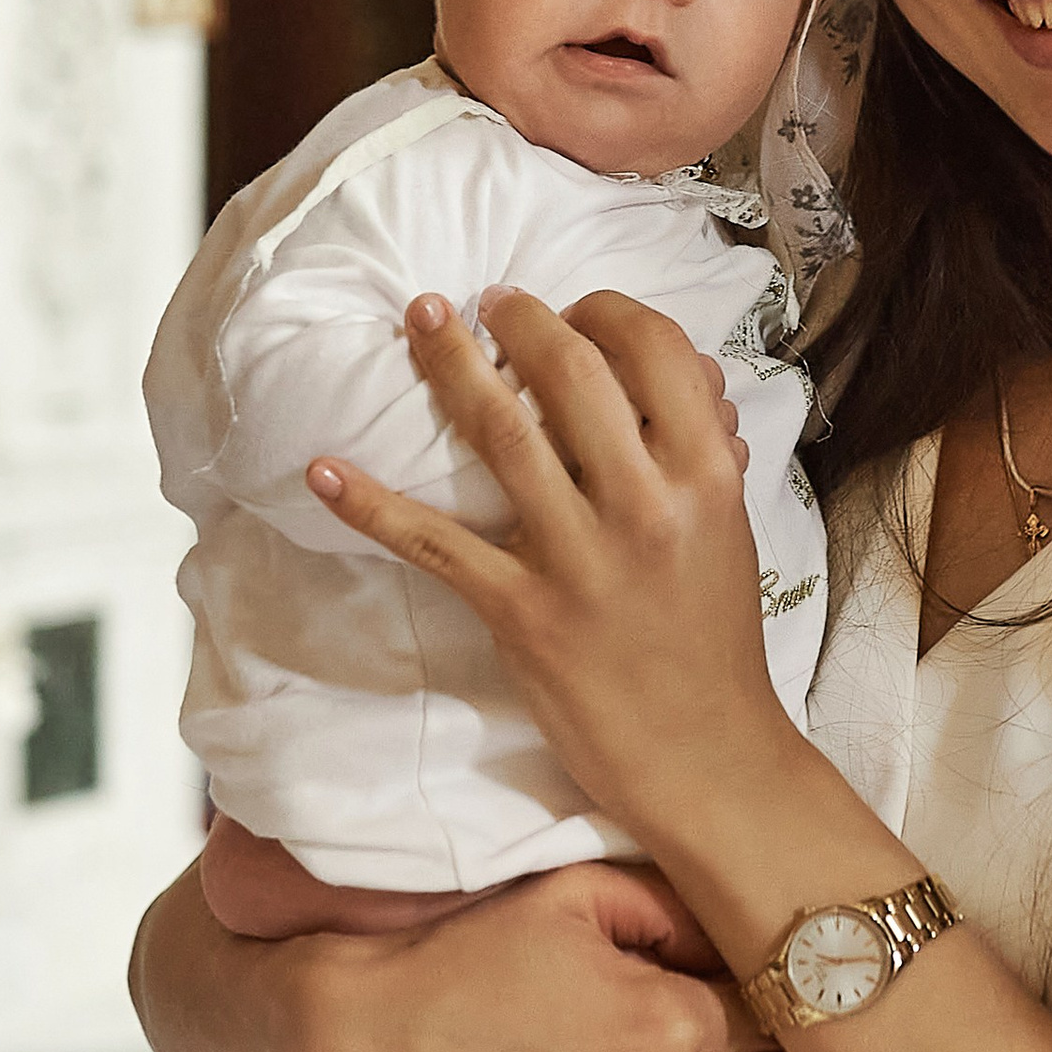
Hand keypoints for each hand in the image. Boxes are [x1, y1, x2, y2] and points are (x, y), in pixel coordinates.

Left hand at [308, 288, 791, 854]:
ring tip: (421, 320)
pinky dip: (371, 503)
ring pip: (501, 432)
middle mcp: (644, 504)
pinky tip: (324, 468)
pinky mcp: (523, 612)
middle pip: (571, 373)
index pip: (657, 350)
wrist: (705, 751)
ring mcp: (580, 558)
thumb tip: (681, 375)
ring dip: (449, 363)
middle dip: (518, 319)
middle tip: (485, 300)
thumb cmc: (713, 636)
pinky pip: (434, 543)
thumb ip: (700, 450)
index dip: (607, 310)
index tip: (575, 309)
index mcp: (706, 475)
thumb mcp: (727, 527)